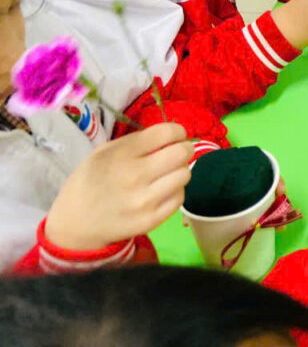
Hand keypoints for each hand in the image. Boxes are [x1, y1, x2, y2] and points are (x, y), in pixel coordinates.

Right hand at [45, 123, 193, 250]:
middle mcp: (135, 177)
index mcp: (121, 155)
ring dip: (179, 170)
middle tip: (177, 153)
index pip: (166, 133)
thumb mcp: (104, 152)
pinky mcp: (151, 221)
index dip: (177, 131)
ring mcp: (144, 201)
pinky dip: (174, 191)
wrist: (75, 223)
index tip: (175, 136)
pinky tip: (161, 191)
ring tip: (166, 174)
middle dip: (184, 148)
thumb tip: (170, 135)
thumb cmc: (91, 180)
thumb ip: (137, 141)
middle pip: (182, 153)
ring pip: (184, 175)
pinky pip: (179, 198)